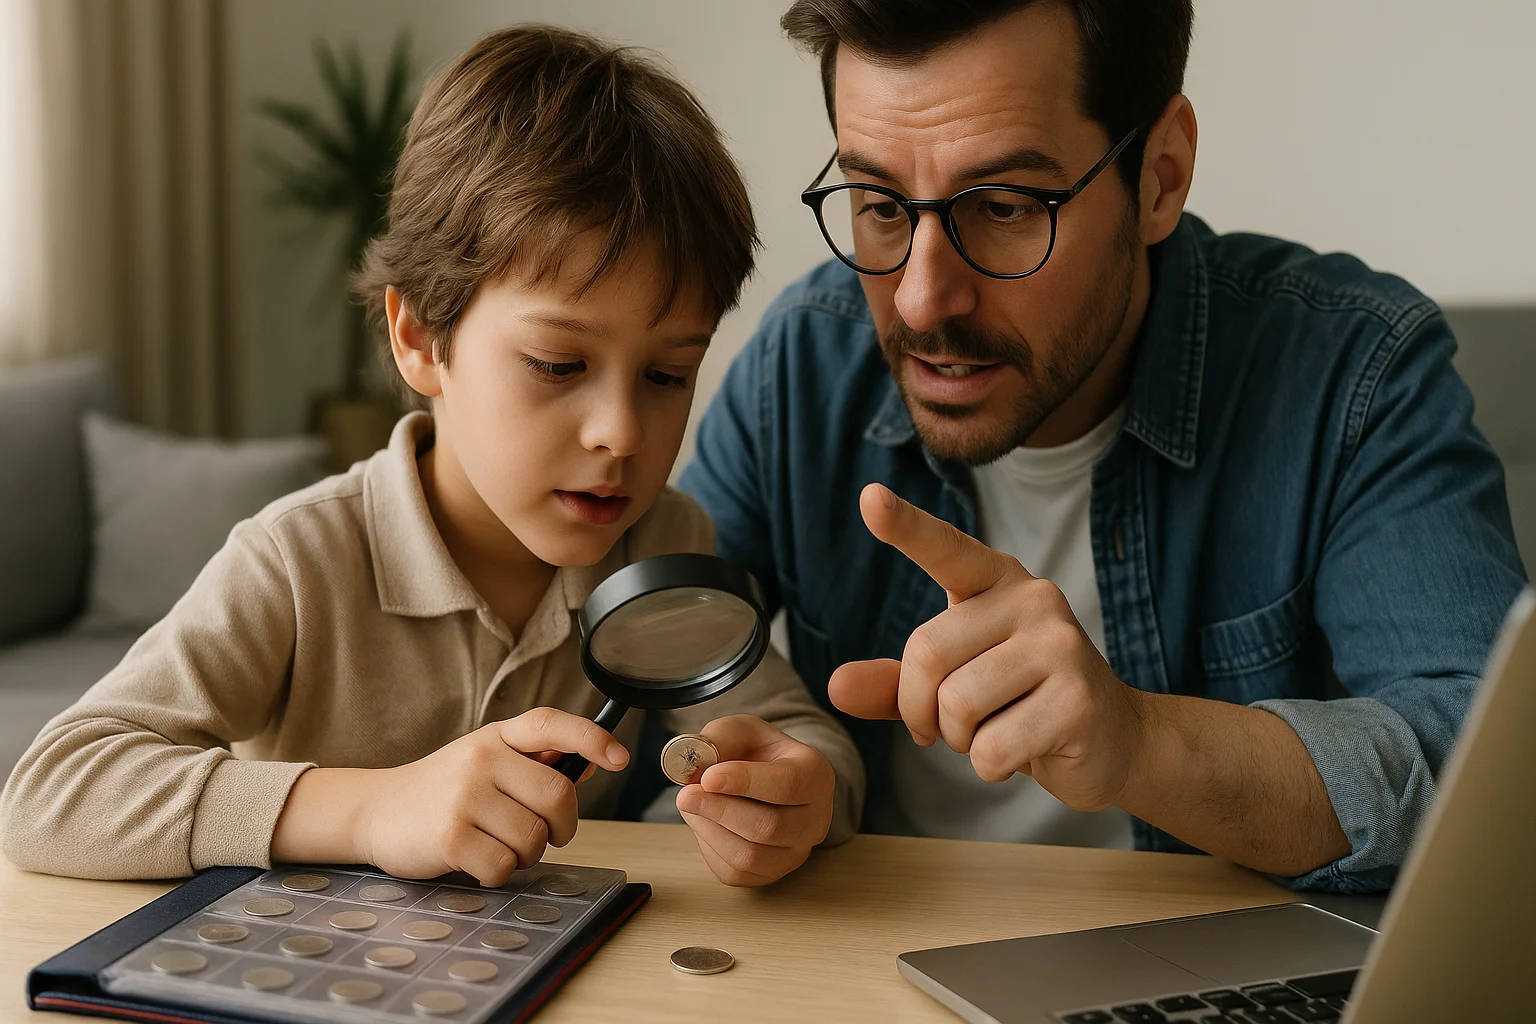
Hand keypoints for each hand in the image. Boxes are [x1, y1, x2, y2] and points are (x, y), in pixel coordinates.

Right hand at [360, 708, 627, 884]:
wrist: (377, 811)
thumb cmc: (444, 789)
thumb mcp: (486, 762)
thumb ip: (533, 762)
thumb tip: (591, 763)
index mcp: (497, 737)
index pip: (551, 724)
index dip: (592, 738)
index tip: (620, 758)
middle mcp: (481, 759)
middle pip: (557, 796)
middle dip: (561, 827)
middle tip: (543, 835)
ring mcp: (464, 797)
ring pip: (534, 838)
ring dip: (526, 855)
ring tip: (499, 845)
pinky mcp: (449, 836)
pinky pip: (503, 866)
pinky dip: (498, 873)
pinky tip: (477, 860)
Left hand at [674, 715, 835, 886]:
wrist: (765, 779)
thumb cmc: (757, 753)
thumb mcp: (741, 730)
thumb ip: (721, 738)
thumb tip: (697, 764)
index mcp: (816, 776)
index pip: (787, 784)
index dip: (744, 782)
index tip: (708, 777)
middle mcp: (815, 819)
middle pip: (769, 827)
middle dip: (720, 811)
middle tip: (686, 794)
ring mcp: (796, 852)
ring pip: (749, 856)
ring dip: (710, 830)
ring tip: (692, 804)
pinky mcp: (771, 874)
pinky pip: (735, 873)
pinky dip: (710, 848)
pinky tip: (704, 823)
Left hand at [828, 483, 1147, 811]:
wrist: (1113, 740)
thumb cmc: (1019, 702)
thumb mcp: (954, 683)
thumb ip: (894, 683)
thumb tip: (836, 686)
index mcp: (997, 581)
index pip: (946, 549)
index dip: (906, 526)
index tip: (869, 498)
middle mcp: (1033, 599)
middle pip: (927, 653)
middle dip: (920, 708)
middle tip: (944, 726)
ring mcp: (1061, 647)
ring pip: (957, 706)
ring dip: (958, 740)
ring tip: (994, 731)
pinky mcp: (1078, 701)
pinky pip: (991, 748)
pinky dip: (990, 766)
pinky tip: (1024, 751)